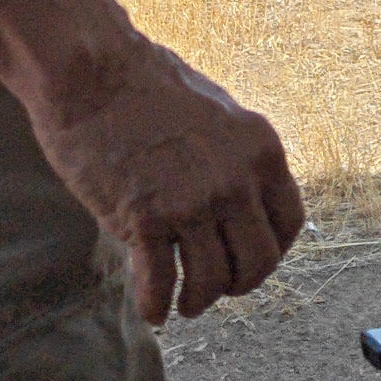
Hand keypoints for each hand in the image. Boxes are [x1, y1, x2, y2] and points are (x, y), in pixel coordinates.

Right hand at [30, 37, 306, 321]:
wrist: (91, 69)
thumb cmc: (145, 85)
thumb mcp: (217, 113)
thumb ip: (235, 158)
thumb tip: (241, 196)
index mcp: (262, 151)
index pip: (289, 223)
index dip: (272, 252)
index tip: (248, 261)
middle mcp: (236, 181)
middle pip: (258, 262)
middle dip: (238, 283)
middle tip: (217, 288)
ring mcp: (192, 202)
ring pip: (212, 281)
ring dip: (198, 300)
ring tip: (183, 304)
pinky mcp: (144, 219)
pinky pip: (160, 283)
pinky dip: (157, 305)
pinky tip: (152, 310)